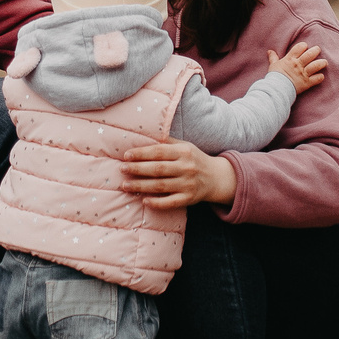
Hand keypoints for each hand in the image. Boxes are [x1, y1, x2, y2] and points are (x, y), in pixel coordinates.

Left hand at [120, 141, 237, 211]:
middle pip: (158, 169)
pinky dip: (157, 203)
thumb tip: (143, 135)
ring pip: (160, 186)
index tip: (126, 155)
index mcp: (183, 152)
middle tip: (122, 169)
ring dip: (141, 185)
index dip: (141, 153)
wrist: (216, 177)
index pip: (159, 152)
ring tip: (125, 185)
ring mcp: (188, 184)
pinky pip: (170, 202)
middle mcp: (186, 168)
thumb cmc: (194, 159)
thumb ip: (167, 142)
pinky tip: (144, 201)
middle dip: (137, 169)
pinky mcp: (189, 199)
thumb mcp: (185, 146)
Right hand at [269, 42, 326, 92]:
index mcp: (290, 59)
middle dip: (315, 51)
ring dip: (322, 63)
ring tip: (325, 62)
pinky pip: (316, 79)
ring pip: (316, 65)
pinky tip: (321, 76)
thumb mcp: (273, 65)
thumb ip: (273, 57)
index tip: (305, 46)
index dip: (303, 46)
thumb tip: (269, 51)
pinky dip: (320, 77)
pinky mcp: (306, 83)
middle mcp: (298, 65)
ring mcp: (303, 74)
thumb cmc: (274, 76)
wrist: (276, 89)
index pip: (299, 47)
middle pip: (310, 55)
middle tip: (318, 50)